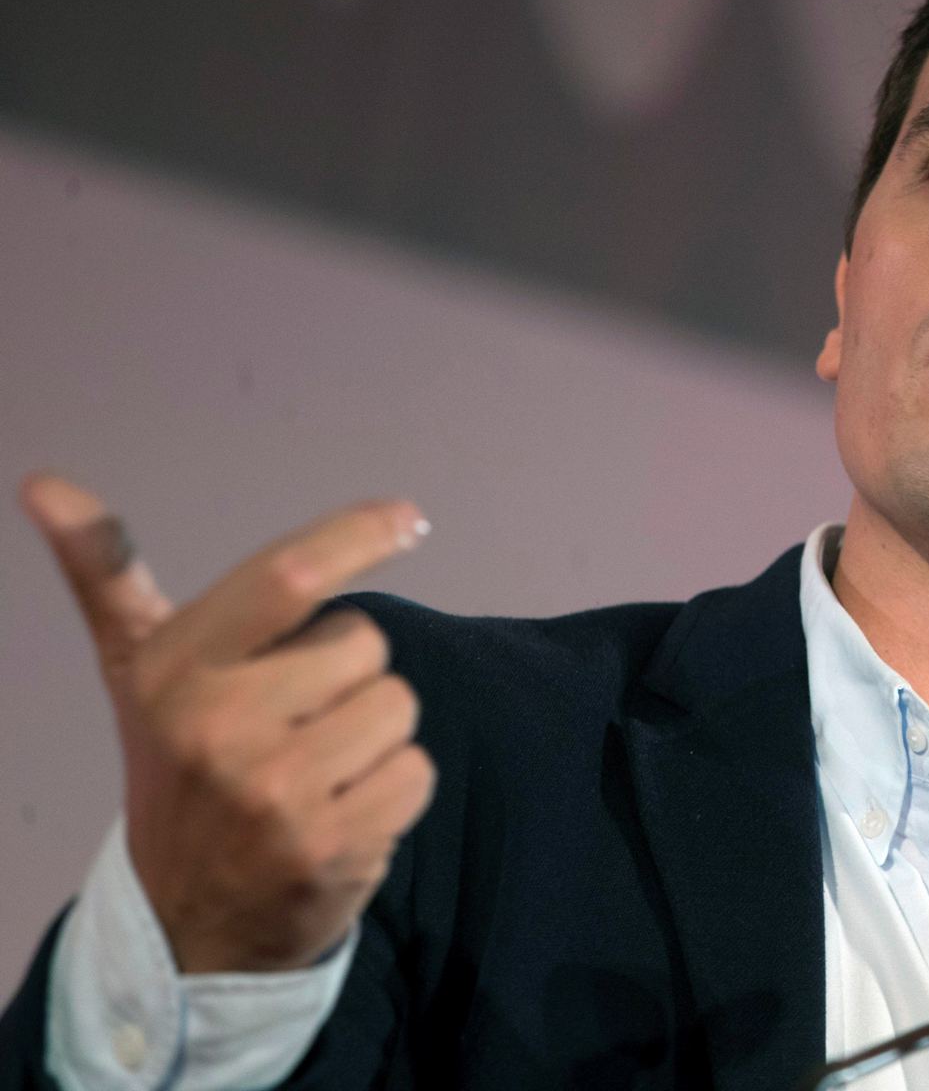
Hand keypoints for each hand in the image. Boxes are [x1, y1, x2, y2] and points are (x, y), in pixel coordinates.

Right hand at [20, 472, 436, 973]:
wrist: (187, 917)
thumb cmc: (178, 764)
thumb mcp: (138, 670)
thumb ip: (106, 573)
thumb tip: (41, 482)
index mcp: (173, 668)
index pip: (288, 576)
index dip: (356, 534)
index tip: (407, 516)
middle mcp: (216, 726)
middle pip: (366, 643)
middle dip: (348, 674)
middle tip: (294, 720)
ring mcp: (272, 792)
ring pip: (398, 706)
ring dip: (375, 735)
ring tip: (315, 767)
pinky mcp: (326, 846)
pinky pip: (416, 773)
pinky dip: (394, 791)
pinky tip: (339, 811)